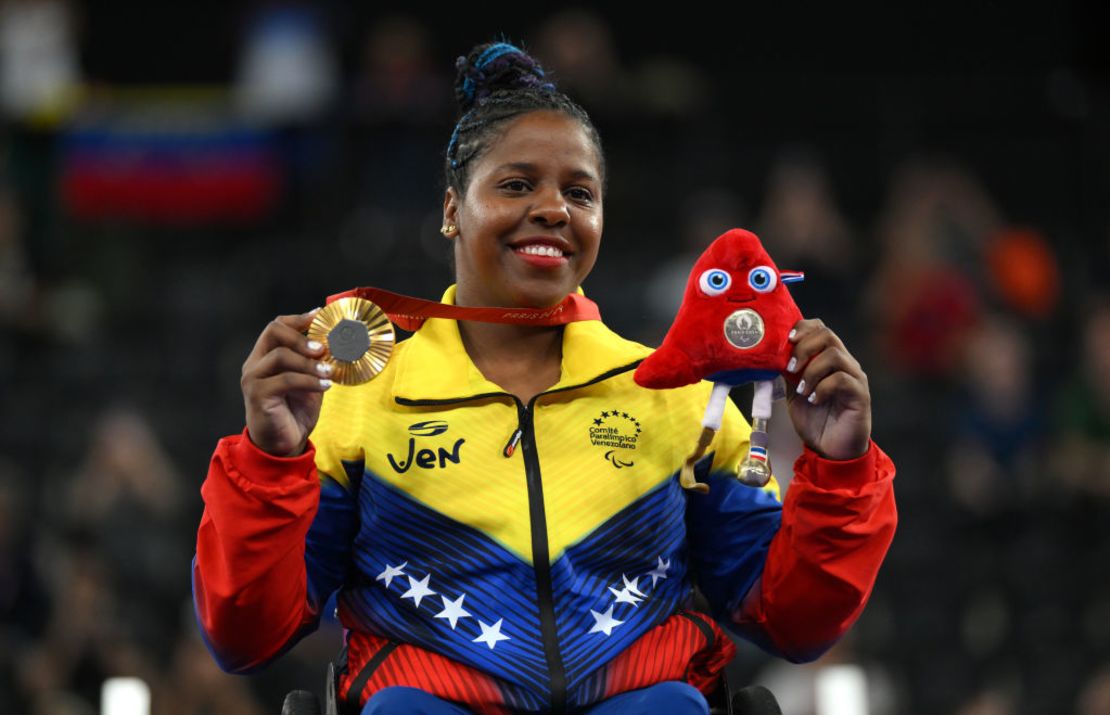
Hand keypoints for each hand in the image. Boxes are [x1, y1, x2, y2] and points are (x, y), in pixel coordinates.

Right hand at [241, 308, 330, 456]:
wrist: (282, 445)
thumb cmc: (294, 412)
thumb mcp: (310, 382)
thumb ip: (317, 363)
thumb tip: (340, 345)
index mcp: (265, 356)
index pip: (277, 326)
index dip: (299, 319)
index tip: (321, 316)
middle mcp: (255, 364)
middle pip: (273, 332)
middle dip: (301, 336)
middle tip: (323, 348)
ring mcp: (254, 378)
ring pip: (280, 355)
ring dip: (309, 362)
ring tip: (328, 372)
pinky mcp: (258, 395)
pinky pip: (285, 380)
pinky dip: (308, 381)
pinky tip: (324, 386)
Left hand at [783, 319, 871, 459]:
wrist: (830, 450)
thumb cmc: (815, 420)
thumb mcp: (793, 392)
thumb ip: (788, 372)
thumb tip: (771, 354)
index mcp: (828, 359)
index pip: (819, 328)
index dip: (802, 328)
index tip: (785, 341)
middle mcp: (844, 363)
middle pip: (827, 335)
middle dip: (803, 347)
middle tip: (790, 368)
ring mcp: (855, 378)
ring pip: (835, 355)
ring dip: (811, 370)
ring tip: (801, 390)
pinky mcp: (860, 395)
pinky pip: (843, 379)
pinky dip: (822, 388)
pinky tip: (813, 400)